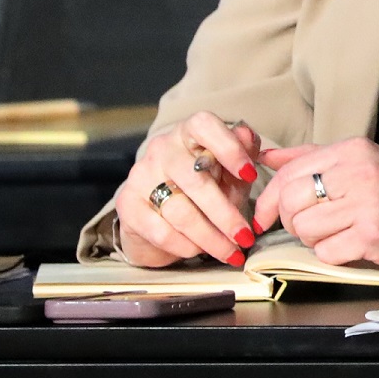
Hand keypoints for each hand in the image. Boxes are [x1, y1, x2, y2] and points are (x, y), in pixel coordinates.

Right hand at [112, 112, 264, 267]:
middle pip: (195, 181)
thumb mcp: (230, 169)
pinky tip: (199, 251)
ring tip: (230, 252)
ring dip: (210, 237)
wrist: (160, 211)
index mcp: (189, 132)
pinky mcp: (128, 205)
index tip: (250, 174)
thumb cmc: (206, 183)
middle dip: (225, 215)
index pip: (204, 126)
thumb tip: (248, 136)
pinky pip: (160, 231)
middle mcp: (162, 149)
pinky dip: (185, 245)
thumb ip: (244, 154)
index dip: (229, 149)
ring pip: (180, 211)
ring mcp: (141, 176)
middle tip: (245, 237)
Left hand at [252, 138, 378, 278]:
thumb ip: (316, 158)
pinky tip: (354, 246)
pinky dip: (334, 255)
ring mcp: (366, 204)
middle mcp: (359, 172)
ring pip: (304, 228)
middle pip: (290, 200)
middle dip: (291, 221)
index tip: (266, 216)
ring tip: (341, 234)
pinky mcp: (372, 235)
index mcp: (355, 150)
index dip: (268, 199)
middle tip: (310, 227)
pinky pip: (325, 251)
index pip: (289, 172)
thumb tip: (268, 155)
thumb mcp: (367, 163)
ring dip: (315, 239)